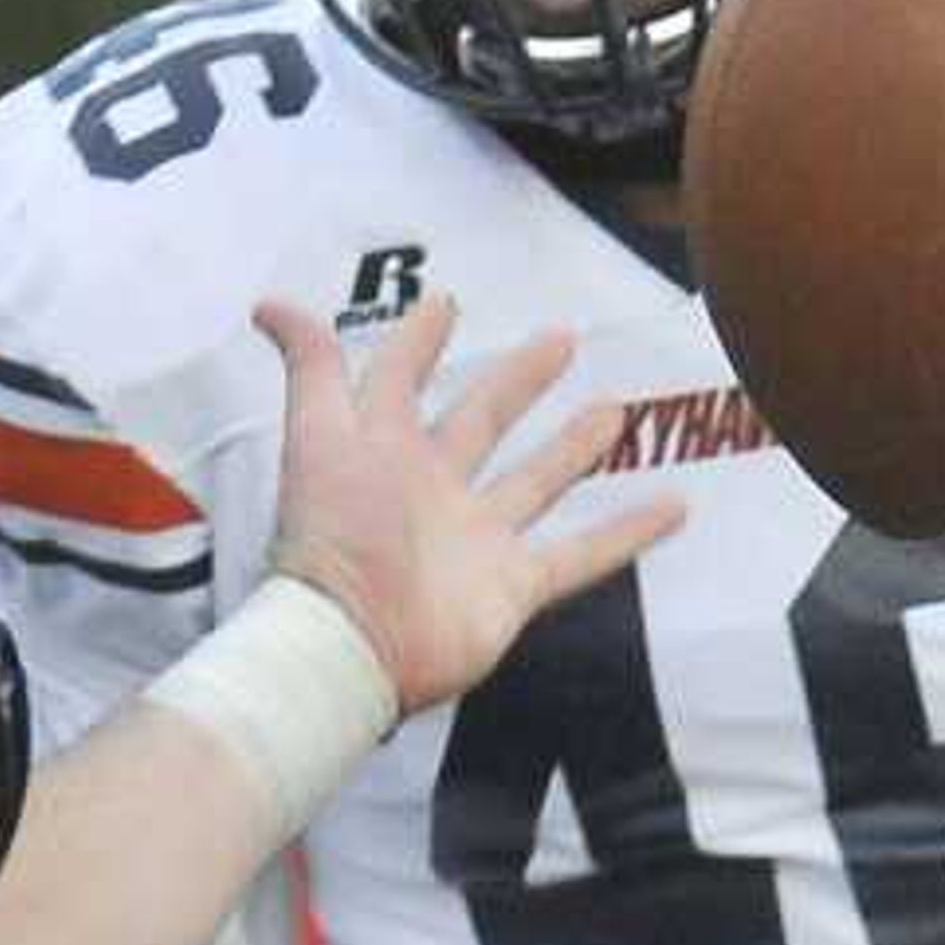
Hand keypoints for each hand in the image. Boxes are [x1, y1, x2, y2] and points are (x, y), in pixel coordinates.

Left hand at [257, 290, 678, 713]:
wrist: (354, 641)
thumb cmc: (334, 536)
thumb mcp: (318, 434)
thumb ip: (309, 367)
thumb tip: (270, 303)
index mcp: (386, 447)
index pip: (402, 380)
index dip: (418, 342)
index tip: (447, 304)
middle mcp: (434, 489)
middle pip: (483, 420)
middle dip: (518, 380)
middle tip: (560, 338)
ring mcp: (478, 540)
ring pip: (536, 481)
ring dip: (574, 447)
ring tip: (616, 409)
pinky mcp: (513, 588)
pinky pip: (580, 556)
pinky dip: (629, 534)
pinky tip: (675, 506)